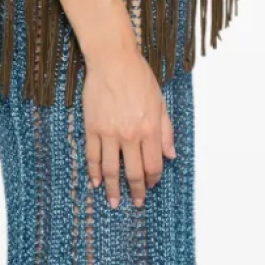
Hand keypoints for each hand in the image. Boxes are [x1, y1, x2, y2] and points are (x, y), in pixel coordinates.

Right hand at [82, 46, 176, 208]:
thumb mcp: (160, 103)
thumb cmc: (138, 78)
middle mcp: (130, 135)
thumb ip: (165, 131)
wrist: (113, 62)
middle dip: (136, 191)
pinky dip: (94, 171)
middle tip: (136, 203)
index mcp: (150, 129)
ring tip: (113, 202)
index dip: (153, 180)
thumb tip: (171, 155)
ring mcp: (110, 133)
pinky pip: (93, 156)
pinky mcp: (93, 128)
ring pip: (111, 169)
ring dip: (112, 189)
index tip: (151, 186)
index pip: (153, 165)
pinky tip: (96, 182)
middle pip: (134, 172)